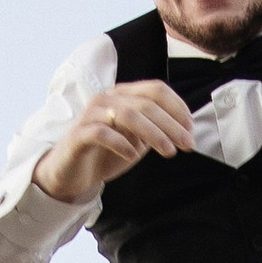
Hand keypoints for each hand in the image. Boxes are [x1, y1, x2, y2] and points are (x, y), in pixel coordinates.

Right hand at [34, 80, 194, 208]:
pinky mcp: (78, 135)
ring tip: (169, 152)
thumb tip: (184, 129)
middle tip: (187, 144)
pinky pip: (101, 133)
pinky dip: (120, 143)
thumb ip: (155, 130)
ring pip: (127, 115)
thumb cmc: (105, 154)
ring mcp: (91, 115)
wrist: (70, 173)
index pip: (155, 89)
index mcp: (123, 95)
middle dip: (171, 124)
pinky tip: (132, 156)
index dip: (177, 107)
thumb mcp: (137, 140)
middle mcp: (107, 99)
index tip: (191, 128)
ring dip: (153, 134)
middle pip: (146, 103)